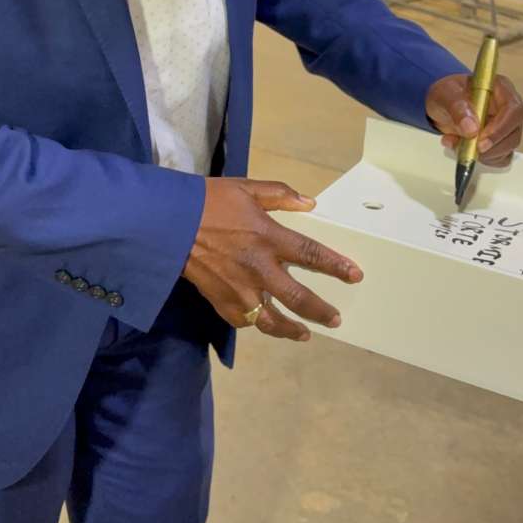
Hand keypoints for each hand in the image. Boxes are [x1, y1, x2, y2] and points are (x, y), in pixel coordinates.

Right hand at [183, 178, 363, 342]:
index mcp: (268, 237)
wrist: (167, 223)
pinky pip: (244, 321)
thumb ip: (280, 195)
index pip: (310, 255)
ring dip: (291, 330)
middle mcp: (258, 268)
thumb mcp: (247, 188)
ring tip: (305, 334)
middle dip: (320, 311)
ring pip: (271, 320)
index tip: (355, 275)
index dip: (335, 266)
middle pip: (297, 298)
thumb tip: (309, 203)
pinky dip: (257, 324)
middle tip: (335, 319)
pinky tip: (266, 324)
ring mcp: (239, 289)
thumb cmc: (209, 201)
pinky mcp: (220, 301)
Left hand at [425, 73, 522, 166]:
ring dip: (485, 154)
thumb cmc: (447, 94)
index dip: (500, 128)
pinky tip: (465, 151)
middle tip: (470, 150)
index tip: (481, 140)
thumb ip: (457, 107)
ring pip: (509, 147)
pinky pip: (501, 157)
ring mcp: (507, 126)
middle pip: (514, 131)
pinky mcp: (501, 141)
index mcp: (501, 89)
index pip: (513, 110)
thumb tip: (472, 129)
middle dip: (493, 146)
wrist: (443, 105)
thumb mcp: (445, 94)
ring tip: (457, 145)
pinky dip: (485, 160)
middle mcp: (509, 108)